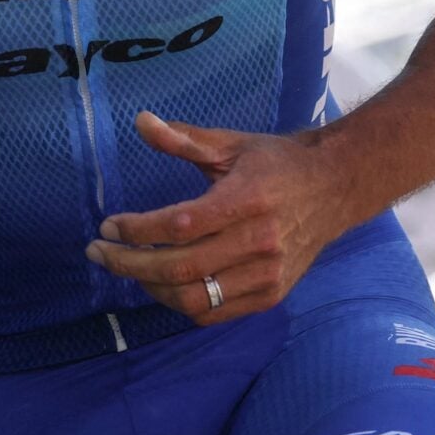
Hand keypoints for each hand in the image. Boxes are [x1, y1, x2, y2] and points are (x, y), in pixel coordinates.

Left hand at [83, 111, 345, 322]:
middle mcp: (259, 242)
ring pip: (194, 297)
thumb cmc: (277, 163)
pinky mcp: (271, 294)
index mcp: (247, 200)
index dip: (137, 230)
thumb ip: (184, 138)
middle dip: (129, 263)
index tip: (108, 225)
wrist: (336, 188)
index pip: (180, 226)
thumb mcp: (231, 144)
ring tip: (128, 267)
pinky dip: (180, 303)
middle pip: (180, 267)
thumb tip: (140, 121)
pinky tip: (161, 284)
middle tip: (99, 252)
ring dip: (150, 287)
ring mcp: (268, 274)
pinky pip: (214, 312)